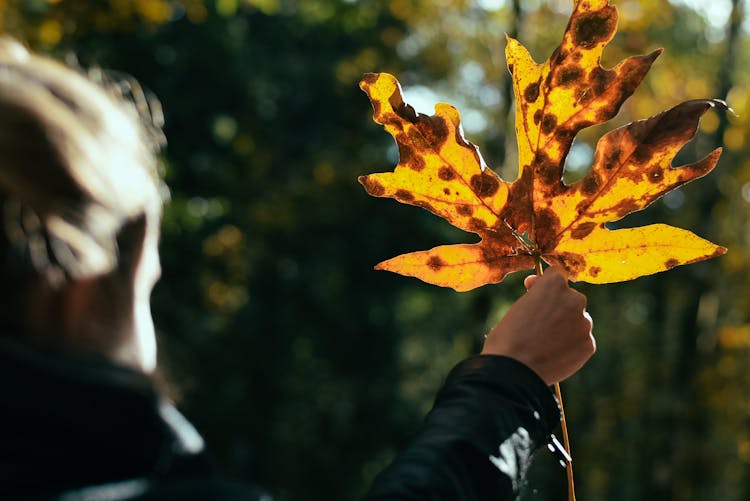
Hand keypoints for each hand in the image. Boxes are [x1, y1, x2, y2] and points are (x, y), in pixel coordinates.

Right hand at [481, 266, 594, 384]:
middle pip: (570, 298)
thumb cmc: (507, 338)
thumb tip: (544, 298)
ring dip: (566, 326)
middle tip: (540, 322)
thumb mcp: (517, 308)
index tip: (532, 290)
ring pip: (578, 320)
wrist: (513, 371)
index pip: (556, 274)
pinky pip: (581, 341)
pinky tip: (554, 354)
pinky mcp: (589, 344)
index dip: (543, 284)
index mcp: (553, 284)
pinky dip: (571, 346)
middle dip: (558, 306)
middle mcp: (574, 299)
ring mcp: (584, 322)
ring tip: (546, 343)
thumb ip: (535, 299)